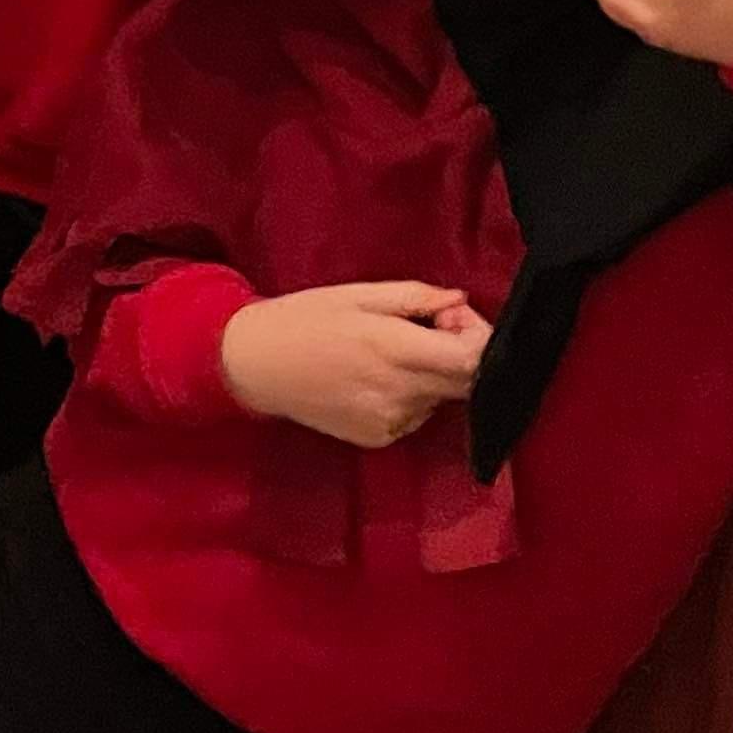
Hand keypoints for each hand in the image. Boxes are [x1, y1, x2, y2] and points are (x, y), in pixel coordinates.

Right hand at [217, 282, 488, 449]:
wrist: (254, 365)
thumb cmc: (303, 319)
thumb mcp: (356, 295)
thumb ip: (415, 297)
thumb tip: (459, 300)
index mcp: (394, 349)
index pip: (474, 360)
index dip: (478, 336)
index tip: (452, 314)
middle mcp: (399, 392)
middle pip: (467, 382)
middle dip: (461, 352)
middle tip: (429, 327)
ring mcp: (391, 421)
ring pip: (441, 397)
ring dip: (432, 373)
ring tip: (389, 352)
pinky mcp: (379, 438)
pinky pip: (416, 414)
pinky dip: (409, 394)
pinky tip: (374, 378)